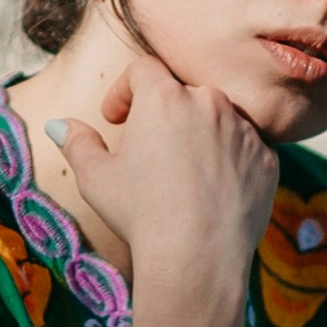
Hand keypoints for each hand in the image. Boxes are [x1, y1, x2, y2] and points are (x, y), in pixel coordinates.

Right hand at [48, 69, 275, 326]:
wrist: (197, 257)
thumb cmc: (140, 213)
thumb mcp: (95, 178)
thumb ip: (76, 143)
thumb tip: (58, 125)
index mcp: (164, 96)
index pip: (143, 70)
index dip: (125, 90)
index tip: (117, 118)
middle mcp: (210, 101)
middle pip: (183, 93)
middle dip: (164, 115)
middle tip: (150, 151)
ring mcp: (244, 129)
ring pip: (219, 119)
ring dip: (200, 136)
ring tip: (182, 176)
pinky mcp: (267, 158)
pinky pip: (246, 149)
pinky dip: (229, 162)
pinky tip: (211, 194)